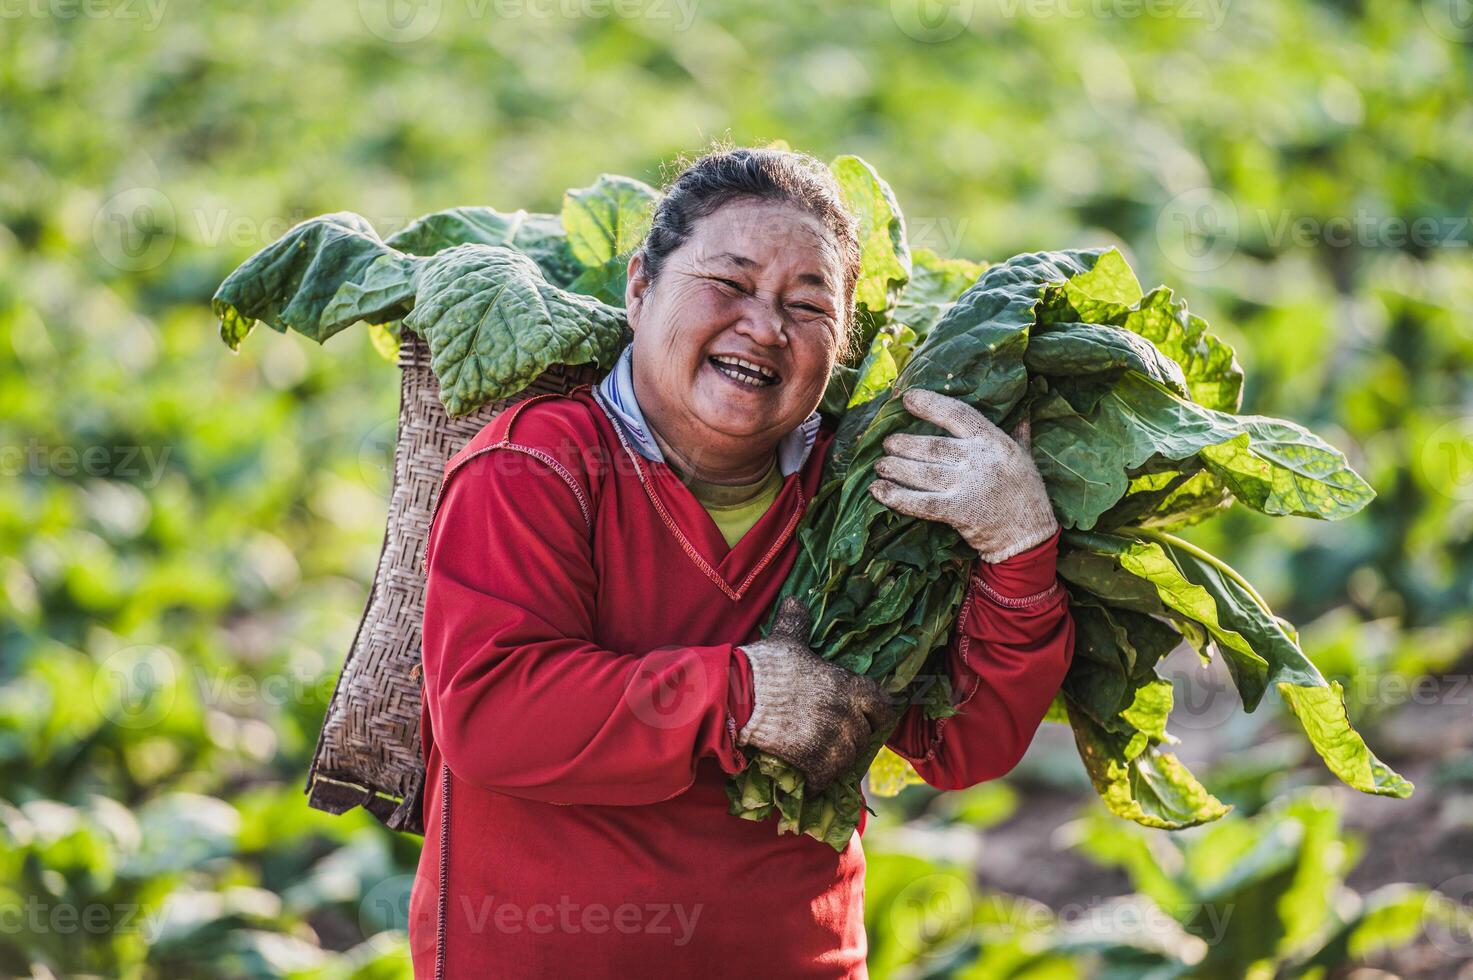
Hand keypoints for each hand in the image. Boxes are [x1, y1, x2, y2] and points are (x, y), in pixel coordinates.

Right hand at [737, 598, 898, 791]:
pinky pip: (827, 778)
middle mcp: (848, 714)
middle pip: (864, 735)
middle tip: (838, 739)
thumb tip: (794, 600)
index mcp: (849, 685)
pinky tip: (812, 782)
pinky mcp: (815, 761)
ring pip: (848, 758)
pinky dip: (820, 782)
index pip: (883, 704)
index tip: (870, 717)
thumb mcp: (788, 639)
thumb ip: (797, 621)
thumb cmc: (768, 665)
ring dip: (838, 761)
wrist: (743, 695)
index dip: (878, 713)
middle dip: (854, 738)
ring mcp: (833, 740)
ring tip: (825, 760)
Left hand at [868, 388, 1057, 563]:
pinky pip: (920, 503)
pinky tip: (878, 490)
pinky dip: (896, 496)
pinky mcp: (957, 512)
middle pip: (931, 447)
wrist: (1029, 535)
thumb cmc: (1025, 492)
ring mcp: (967, 487)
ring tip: (880, 465)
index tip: (907, 398)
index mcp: (993, 441)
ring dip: (895, 468)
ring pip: (922, 473)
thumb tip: (1022, 411)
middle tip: (887, 444)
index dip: (930, 404)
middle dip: (904, 444)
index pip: (957, 414)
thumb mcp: (1024, 456)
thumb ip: (1018, 433)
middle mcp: (978, 461)